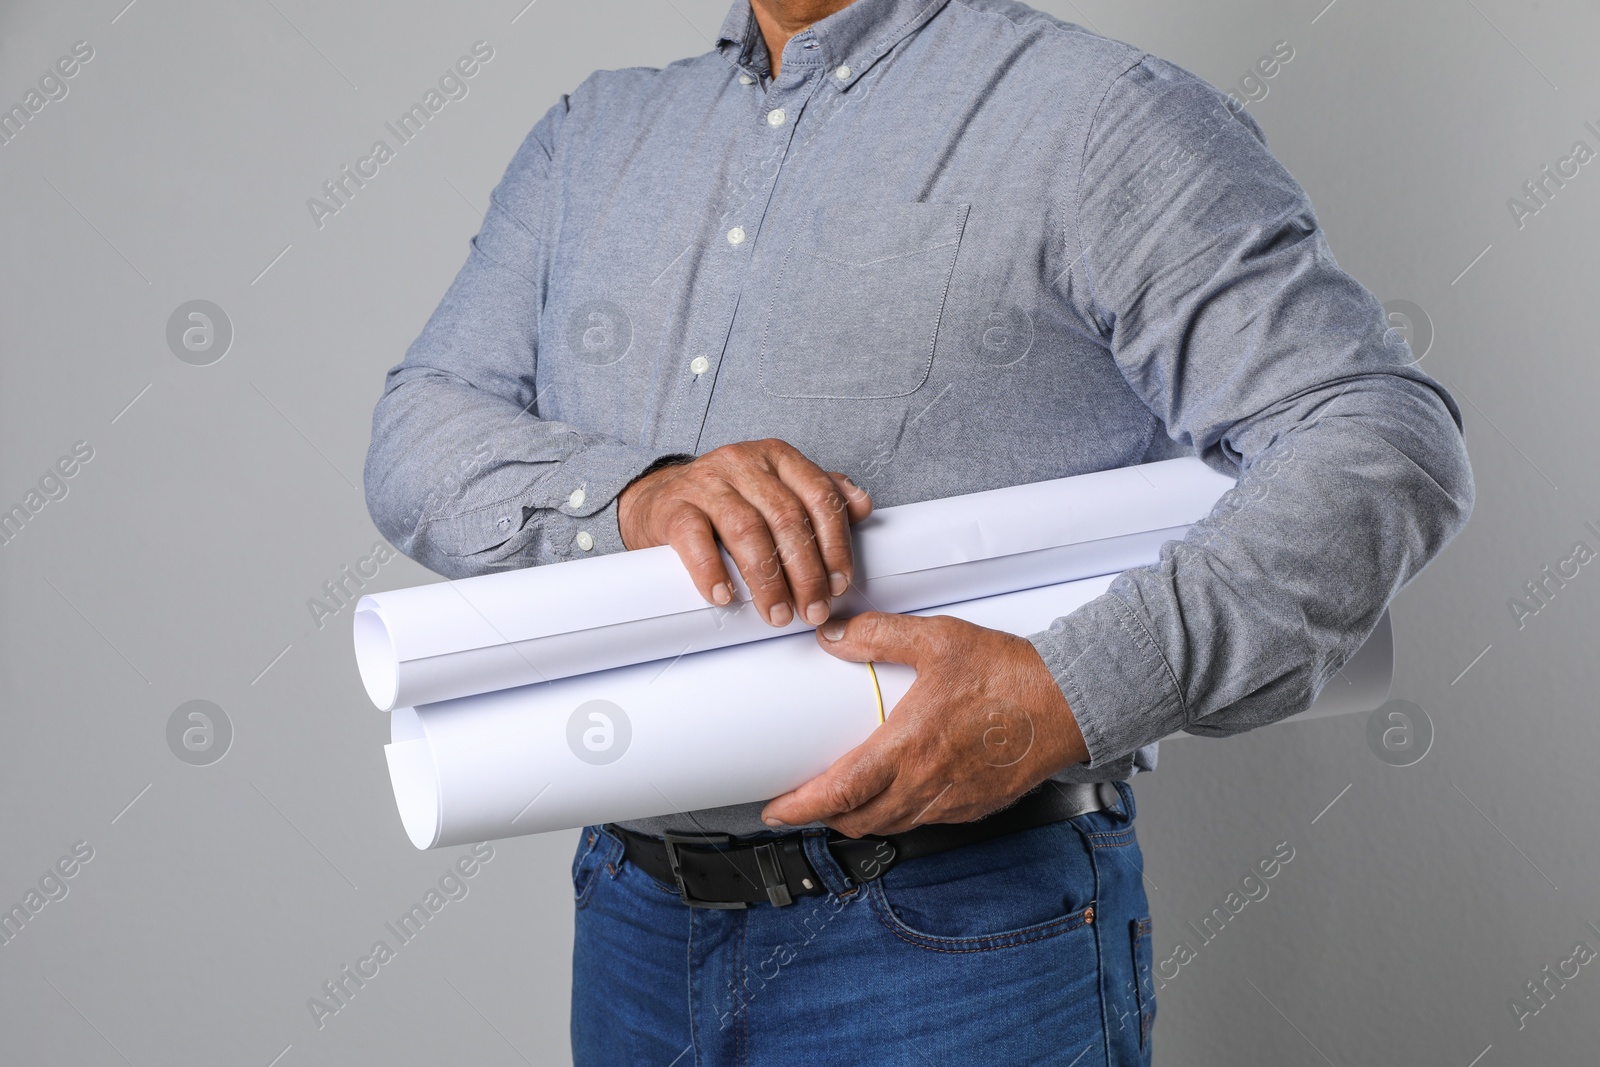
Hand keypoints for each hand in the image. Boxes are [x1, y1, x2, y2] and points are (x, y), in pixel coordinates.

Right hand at [617, 439, 872, 626]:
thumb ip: (818, 496)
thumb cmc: (727, 503)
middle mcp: (743, 463)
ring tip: (776, 614)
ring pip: (747, 531)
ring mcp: (706, 482)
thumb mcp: (777, 491)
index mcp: (777, 457)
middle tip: (812, 611)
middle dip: (806, 573)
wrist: (661, 503)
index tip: (840, 584)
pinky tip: (725, 596)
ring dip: (767, 580)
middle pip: (787, 518)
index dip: (836, 544)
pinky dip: (712, 571)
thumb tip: (862, 506)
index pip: (819, 496)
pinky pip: (696, 539)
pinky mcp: (673, 507)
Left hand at [760, 613, 1089, 836]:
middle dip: (822, 818)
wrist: (1072, 702)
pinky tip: (897, 796)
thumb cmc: (1011, 674)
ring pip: (891, 825)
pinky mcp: (976, 806)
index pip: (840, 792)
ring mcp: (953, 800)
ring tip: (841, 803)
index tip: (776, 809)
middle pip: (858, 819)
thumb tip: (834, 636)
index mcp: (910, 746)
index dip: (800, 807)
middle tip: (801, 804)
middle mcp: (928, 783)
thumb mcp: (938, 639)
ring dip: (859, 819)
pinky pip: (925, 821)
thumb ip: (881, 635)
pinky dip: (898, 816)